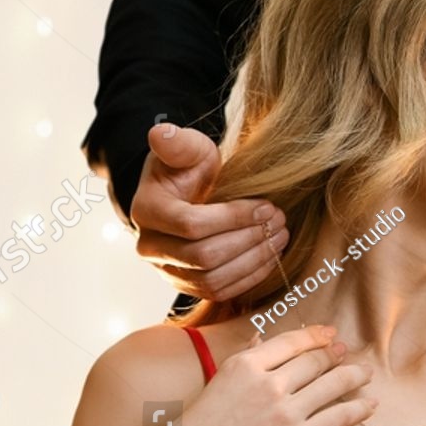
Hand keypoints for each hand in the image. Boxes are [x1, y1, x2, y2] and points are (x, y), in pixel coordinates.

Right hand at [132, 123, 288, 300]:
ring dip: (254, 260)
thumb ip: (179, 143)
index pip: (192, 224)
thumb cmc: (189, 170)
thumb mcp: (188, 150)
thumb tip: (160, 133)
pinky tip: (272, 255)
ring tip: (279, 237)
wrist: (186, 197)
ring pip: (213, 279)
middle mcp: (149, 247)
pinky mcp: (186, 286)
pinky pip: (219, 292)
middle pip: (204, 257)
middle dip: (248, 239)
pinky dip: (250, 277)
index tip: (267, 205)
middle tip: (279, 221)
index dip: (234, 217)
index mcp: (146, 210)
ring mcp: (167, 271)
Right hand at [157, 325, 375, 425]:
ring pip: (332, 384)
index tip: (330, 334)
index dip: (316, 336)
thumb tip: (258, 340)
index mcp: (244, 365)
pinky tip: (369, 405)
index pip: (291, 342)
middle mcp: (268, 383)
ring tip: (365, 374)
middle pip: (315, 361)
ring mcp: (285, 412)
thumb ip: (241, 362)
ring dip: (354, 376)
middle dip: (336, 355)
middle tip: (347, 353)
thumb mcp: (213, 386)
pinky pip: (337, 418)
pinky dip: (358, 410)